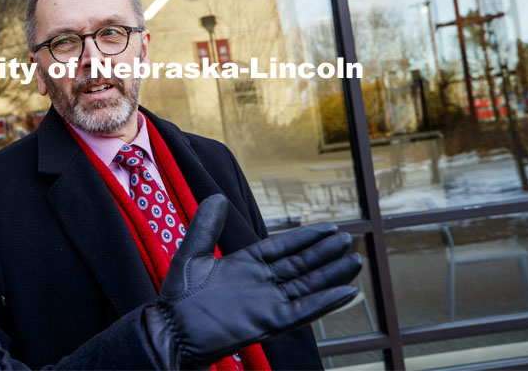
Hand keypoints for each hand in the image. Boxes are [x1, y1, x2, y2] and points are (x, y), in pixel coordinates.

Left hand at [144, 195, 361, 369]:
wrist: (172, 330)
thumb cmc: (178, 296)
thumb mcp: (192, 254)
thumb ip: (206, 226)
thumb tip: (219, 196)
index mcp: (245, 264)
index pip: (283, 247)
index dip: (306, 237)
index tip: (329, 227)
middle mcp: (261, 282)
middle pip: (301, 264)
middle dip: (325, 253)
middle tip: (350, 240)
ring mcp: (267, 302)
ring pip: (307, 285)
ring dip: (331, 274)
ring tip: (355, 261)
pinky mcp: (268, 322)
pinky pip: (302, 310)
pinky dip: (324, 301)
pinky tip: (345, 292)